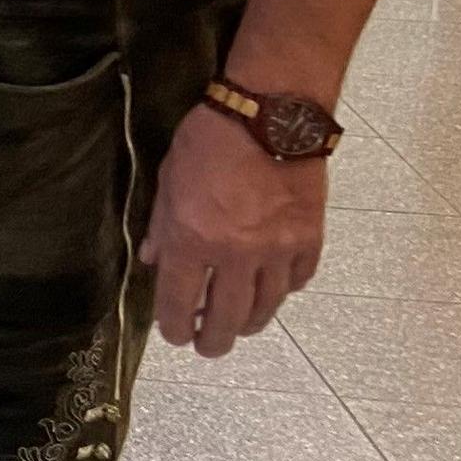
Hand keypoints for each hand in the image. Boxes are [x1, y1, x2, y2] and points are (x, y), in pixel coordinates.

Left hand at [140, 104, 328, 355]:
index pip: (179, 302)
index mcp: (193, 241)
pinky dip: (284, 290)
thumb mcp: (168, 179)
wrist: (272, 114)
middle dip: (213, 340)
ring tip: (241, 325)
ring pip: (266, 307)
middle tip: (208, 346)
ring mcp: (277, 250)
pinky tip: (274, 289)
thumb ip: (160, 226)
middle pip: (226, 318)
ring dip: (250, 322)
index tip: (175, 336)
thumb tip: (152, 259)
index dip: (174, 326)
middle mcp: (236, 255)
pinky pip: (297, 280)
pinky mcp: (309, 239)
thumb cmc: (211, 139)